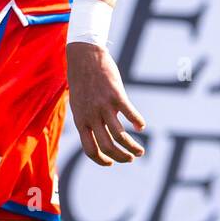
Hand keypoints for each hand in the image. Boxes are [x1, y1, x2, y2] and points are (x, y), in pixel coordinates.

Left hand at [66, 43, 144, 166]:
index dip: (101, 160)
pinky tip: (141, 125)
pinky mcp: (116, 95)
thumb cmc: (82, 81)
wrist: (84, 57)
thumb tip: (96, 134)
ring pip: (120, 135)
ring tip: (140, 151)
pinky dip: (138, 122)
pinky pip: (130, 114)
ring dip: (132, 147)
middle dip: (121, 157)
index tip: (111, 163)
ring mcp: (104, 106)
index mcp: (81, 121)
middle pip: (107, 146)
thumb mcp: (78, 104)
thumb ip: (86, 119)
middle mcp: (91, 116)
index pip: (90, 150)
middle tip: (131, 158)